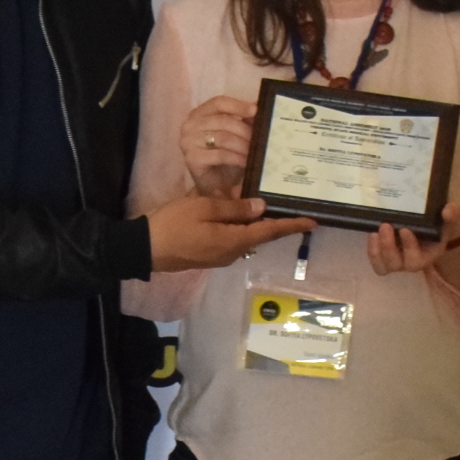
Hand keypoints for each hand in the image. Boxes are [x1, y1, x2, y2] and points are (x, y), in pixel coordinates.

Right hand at [145, 193, 314, 271]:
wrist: (144, 249)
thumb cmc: (174, 225)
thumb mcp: (204, 208)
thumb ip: (234, 208)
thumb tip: (261, 207)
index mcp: (234, 241)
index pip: (271, 232)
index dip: (293, 225)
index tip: (314, 221)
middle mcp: (232, 252)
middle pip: (260, 235)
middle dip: (277, 222)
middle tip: (292, 205)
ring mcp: (220, 256)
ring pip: (245, 236)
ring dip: (256, 223)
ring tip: (266, 204)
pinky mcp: (209, 254)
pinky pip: (232, 238)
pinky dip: (240, 226)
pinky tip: (239, 212)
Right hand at [179, 95, 256, 194]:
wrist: (214, 185)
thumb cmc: (225, 158)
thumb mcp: (236, 135)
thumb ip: (244, 120)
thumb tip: (259, 104)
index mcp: (199, 114)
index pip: (218, 103)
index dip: (237, 105)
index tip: (255, 111)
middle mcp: (189, 125)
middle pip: (223, 121)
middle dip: (245, 130)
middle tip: (261, 139)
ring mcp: (188, 142)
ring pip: (223, 137)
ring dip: (243, 145)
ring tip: (256, 152)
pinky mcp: (192, 159)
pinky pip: (220, 154)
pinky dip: (236, 158)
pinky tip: (246, 162)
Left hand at [363, 203, 459, 293]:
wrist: (433, 224)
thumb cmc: (441, 222)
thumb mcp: (450, 217)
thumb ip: (452, 213)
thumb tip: (447, 211)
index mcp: (429, 255)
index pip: (417, 260)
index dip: (409, 247)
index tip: (405, 229)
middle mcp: (411, 262)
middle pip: (396, 264)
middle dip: (388, 247)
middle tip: (386, 225)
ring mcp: (396, 260)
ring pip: (382, 267)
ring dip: (376, 250)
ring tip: (374, 231)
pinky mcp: (385, 255)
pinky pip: (375, 259)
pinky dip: (371, 248)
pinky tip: (371, 232)